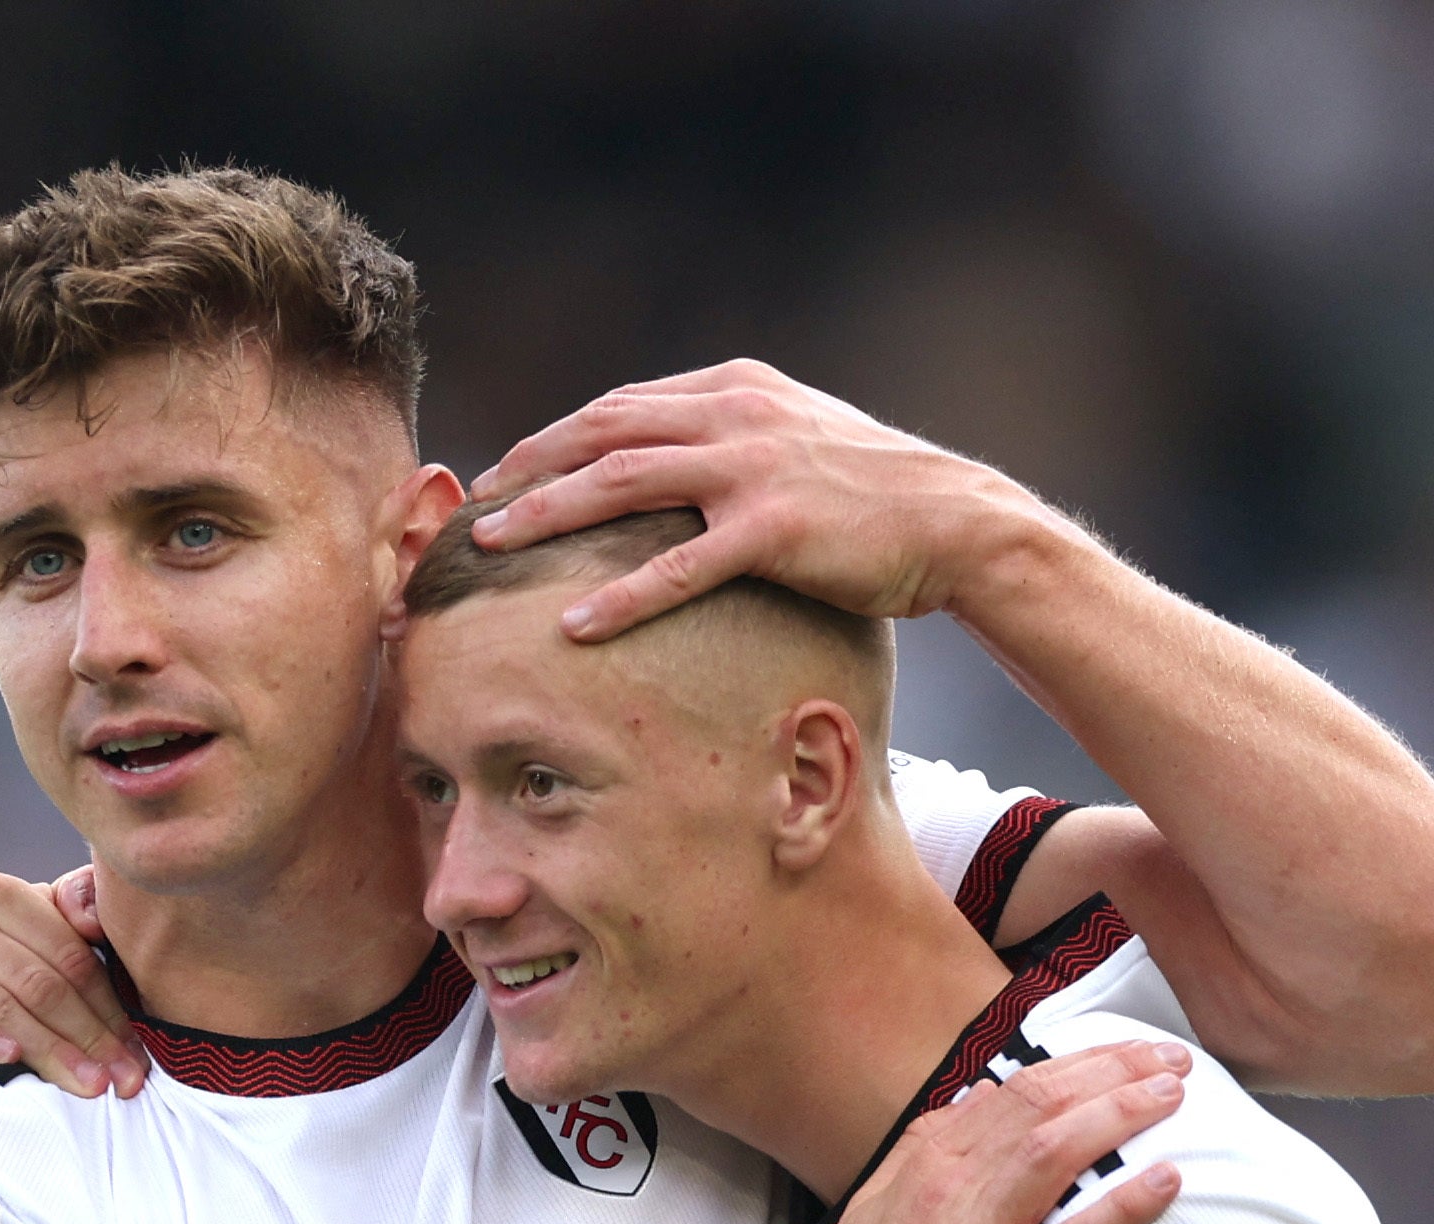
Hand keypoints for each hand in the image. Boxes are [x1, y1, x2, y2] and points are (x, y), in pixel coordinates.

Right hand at [0, 868, 148, 1098]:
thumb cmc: (9, 990)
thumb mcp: (50, 949)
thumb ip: (79, 913)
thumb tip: (92, 914)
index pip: (67, 955)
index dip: (109, 1009)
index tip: (137, 1057)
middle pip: (36, 982)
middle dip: (87, 1037)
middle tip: (121, 1081)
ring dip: (49, 1049)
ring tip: (87, 1085)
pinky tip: (10, 1056)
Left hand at [467, 359, 1042, 640]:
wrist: (957, 521)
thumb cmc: (875, 495)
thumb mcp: (797, 439)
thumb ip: (732, 438)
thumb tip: (671, 463)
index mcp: (734, 388)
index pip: (619, 406)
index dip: (553, 438)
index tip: (506, 472)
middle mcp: (734, 415)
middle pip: (601, 431)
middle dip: (528, 465)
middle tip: (476, 504)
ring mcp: (751, 468)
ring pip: (620, 483)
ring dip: (548, 514)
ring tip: (494, 549)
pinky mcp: (772, 530)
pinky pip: (676, 568)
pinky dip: (619, 595)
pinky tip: (574, 624)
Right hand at [786, 1041, 1186, 1223]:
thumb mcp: (873, 1212)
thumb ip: (921, 1155)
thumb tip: (973, 1102)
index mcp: (922, 1163)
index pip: (1011, 1090)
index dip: (1077, 1064)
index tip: (1125, 1053)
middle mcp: (947, 1187)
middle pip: (1041, 1105)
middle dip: (1113, 1070)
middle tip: (1171, 1060)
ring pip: (1056, 1151)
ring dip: (1122, 1113)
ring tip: (1174, 1093)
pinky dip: (1121, 1206)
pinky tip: (1166, 1182)